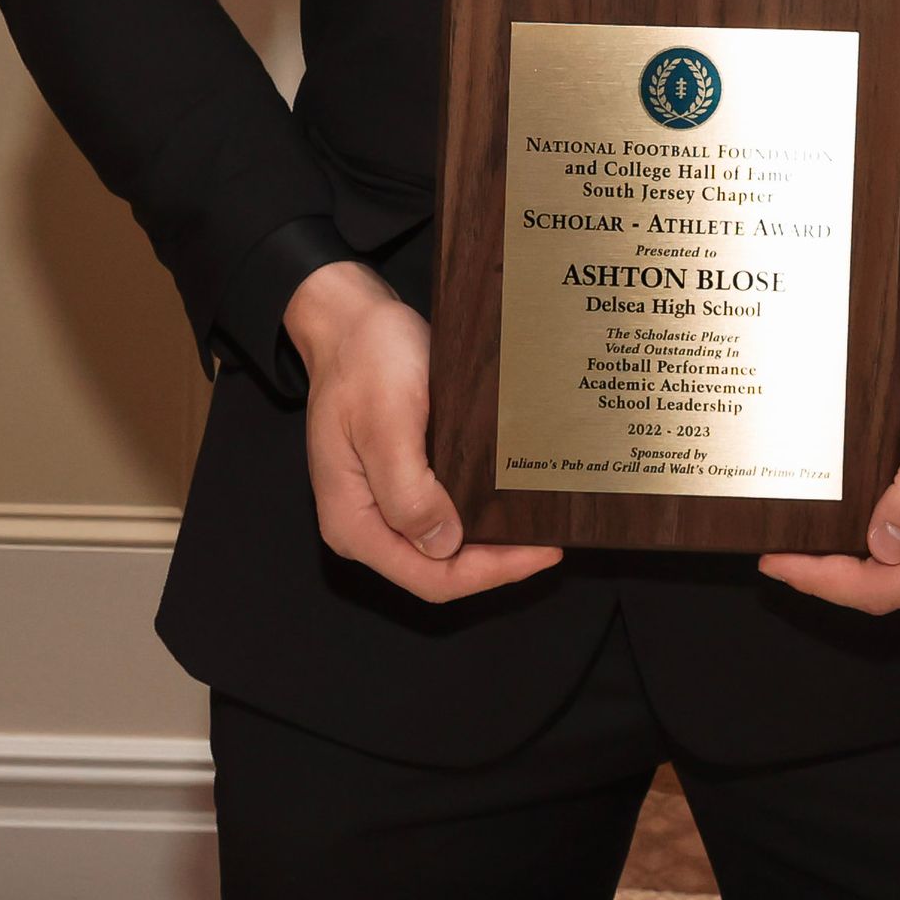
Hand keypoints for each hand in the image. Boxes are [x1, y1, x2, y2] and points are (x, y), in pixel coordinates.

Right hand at [285, 261, 562, 604]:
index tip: (540, 553)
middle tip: (549, 542)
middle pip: (437, 571)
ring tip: (536, 529)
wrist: (351, 322)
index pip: (428, 577)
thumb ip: (407, 489)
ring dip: (488, 546)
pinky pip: (439, 518)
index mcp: (353, 522)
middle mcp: (363, 525)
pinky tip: (505, 504)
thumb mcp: (387, 420)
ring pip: (442, 550)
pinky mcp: (396, 484)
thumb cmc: (365, 361)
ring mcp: (379, 506)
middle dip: (495, 564)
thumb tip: (443, 544)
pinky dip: (474, 519)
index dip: (489, 573)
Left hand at [757, 296, 899, 614]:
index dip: (828, 581)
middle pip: (886, 595)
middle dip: (827, 581)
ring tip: (795, 550)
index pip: (890, 585)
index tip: (778, 561)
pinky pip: (899, 575)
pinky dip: (861, 566)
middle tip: (774, 555)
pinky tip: (830, 545)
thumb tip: (886, 548)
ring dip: (841, 576)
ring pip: (889, 590)